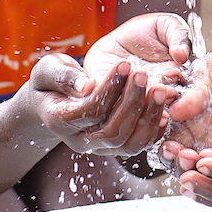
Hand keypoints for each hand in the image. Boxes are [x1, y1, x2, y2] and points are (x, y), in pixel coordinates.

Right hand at [28, 13, 193, 156]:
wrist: (52, 101)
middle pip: (113, 132)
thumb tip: (87, 86)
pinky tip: (163, 107)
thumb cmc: (50, 81)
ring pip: (129, 144)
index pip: (91, 110)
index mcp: (60, 121)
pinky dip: (154, 129)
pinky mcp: (116, 146)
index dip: (110, 88)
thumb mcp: (48, 70)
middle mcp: (80, 140)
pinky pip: (139, 145)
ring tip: (160, 89)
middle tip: (144, 74)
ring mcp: (99, 147)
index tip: (124, 64)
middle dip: (132, 102)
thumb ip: (63, 76)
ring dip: (148, 116)